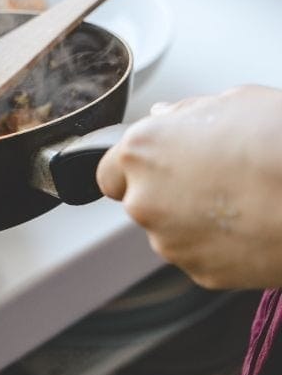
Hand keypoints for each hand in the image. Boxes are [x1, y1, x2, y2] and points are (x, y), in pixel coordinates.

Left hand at [96, 86, 281, 288]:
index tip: (159, 163)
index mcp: (141, 151)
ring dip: (192, 219)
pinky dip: (216, 245)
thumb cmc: (279, 143)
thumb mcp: (233, 101)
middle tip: (213, 175)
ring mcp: (171, 242)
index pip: (109, 169)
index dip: (135, 167)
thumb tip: (167, 117)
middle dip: (167, 191)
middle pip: (140, 200)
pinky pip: (199, 255)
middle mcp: (144, 200)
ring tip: (240, 198)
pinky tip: (250, 223)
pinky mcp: (200, 273)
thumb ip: (186, 112)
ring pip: (170, 230)